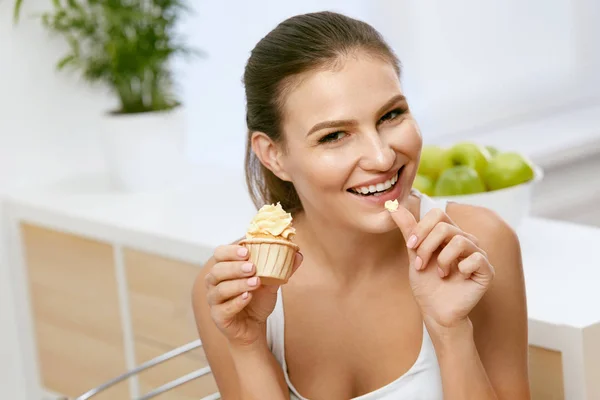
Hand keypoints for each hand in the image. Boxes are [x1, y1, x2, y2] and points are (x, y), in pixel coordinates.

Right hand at [204, 244, 302, 346]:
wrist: (254, 326)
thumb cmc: (258, 300)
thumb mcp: (272, 281)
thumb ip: (282, 267)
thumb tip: (298, 254)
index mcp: (224, 268)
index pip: (220, 253)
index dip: (230, 251)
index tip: (247, 251)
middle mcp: (214, 282)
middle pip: (217, 270)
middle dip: (235, 267)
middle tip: (253, 267)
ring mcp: (214, 300)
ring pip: (220, 289)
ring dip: (238, 284)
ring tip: (256, 282)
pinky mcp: (218, 316)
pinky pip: (224, 308)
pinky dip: (237, 301)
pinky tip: (248, 297)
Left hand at [389, 206, 494, 328]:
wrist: (435, 311)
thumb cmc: (426, 283)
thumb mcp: (414, 253)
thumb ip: (409, 229)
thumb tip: (393, 206)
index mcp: (449, 234)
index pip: (438, 214)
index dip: (422, 228)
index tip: (410, 246)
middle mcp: (465, 240)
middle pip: (445, 227)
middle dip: (427, 247)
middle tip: (420, 265)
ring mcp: (478, 254)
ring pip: (459, 240)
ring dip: (442, 259)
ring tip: (439, 273)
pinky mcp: (487, 270)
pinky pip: (476, 258)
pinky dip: (460, 268)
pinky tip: (456, 277)